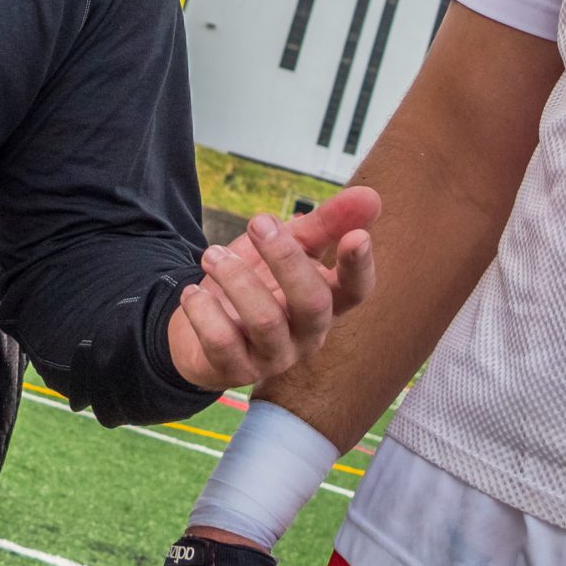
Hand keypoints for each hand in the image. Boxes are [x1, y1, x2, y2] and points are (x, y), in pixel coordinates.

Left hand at [167, 187, 377, 390]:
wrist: (201, 321)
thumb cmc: (256, 280)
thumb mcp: (288, 246)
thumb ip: (326, 223)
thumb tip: (371, 195)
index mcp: (326, 302)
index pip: (356, 291)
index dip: (359, 267)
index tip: (358, 236)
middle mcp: (307, 335)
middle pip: (314, 304)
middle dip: (286, 258)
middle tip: (256, 222)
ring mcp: (273, 357)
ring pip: (266, 321)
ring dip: (236, 279)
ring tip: (211, 255)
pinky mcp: (235, 371)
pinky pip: (222, 343)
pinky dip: (204, 311)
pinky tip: (193, 293)